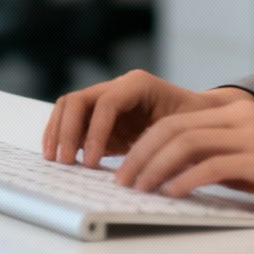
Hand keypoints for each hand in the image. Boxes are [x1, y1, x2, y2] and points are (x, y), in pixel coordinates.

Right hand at [42, 70, 253, 165]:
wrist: (198, 114)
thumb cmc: (195, 121)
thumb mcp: (185, 130)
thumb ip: (165, 144)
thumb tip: (146, 169)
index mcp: (139, 84)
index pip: (106, 103)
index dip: (95, 132)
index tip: (91, 162)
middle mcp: (118, 86)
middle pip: (78, 100)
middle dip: (67, 131)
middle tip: (65, 162)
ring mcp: (105, 98)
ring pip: (68, 106)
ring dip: (58, 132)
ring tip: (56, 160)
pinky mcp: (98, 115)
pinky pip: (71, 119)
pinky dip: (61, 135)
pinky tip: (60, 157)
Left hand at [114, 99, 253, 214]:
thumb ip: (225, 158)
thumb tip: (184, 177)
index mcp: (237, 113)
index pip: (176, 121)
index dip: (145, 143)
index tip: (125, 167)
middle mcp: (241, 117)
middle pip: (173, 128)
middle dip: (139, 155)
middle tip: (121, 180)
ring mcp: (253, 135)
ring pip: (186, 143)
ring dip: (154, 168)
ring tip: (138, 189)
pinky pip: (212, 165)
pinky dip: (185, 179)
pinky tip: (172, 194)